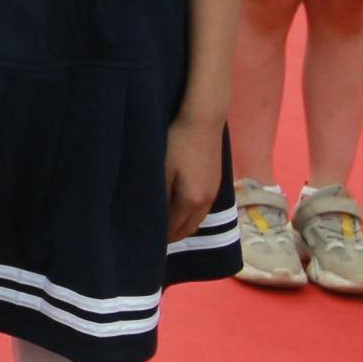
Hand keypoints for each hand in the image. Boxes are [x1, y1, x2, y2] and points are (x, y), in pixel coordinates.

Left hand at [164, 108, 228, 242]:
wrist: (203, 120)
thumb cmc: (178, 143)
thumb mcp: (162, 169)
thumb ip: (158, 195)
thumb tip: (152, 217)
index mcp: (191, 200)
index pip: (173, 229)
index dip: (160, 237)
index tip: (145, 241)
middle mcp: (206, 201)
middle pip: (188, 229)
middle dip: (172, 236)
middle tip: (154, 238)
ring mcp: (214, 193)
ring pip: (197, 220)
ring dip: (182, 225)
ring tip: (165, 225)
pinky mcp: (216, 183)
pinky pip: (203, 209)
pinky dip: (191, 214)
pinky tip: (179, 208)